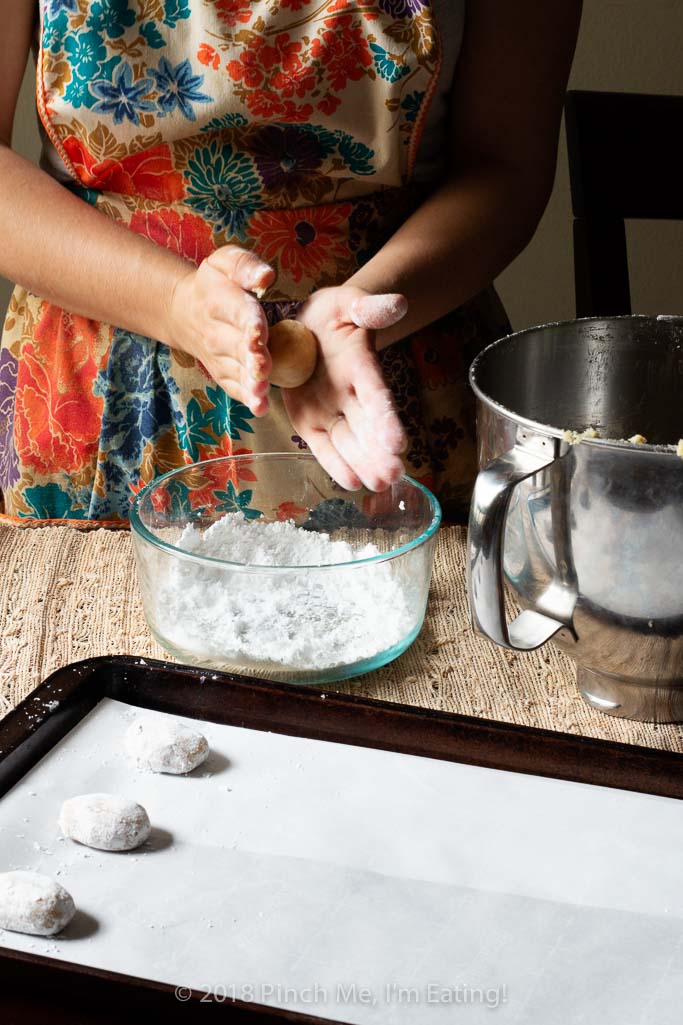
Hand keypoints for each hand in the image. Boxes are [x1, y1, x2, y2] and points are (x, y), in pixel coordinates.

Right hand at [166, 245, 274, 416]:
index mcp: (219, 301)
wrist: (182, 311)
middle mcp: (216, 332)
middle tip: (262, 367)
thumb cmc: (214, 284)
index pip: (237, 312)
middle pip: (235, 347)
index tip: (258, 333)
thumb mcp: (224, 262)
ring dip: (249, 384)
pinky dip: (245, 398)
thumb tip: (266, 276)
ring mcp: (217, 357)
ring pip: (235, 372)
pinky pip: (233, 387)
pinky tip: (259, 408)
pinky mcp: (222, 373)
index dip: (248, 323)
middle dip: (249, 358)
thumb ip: (245, 266)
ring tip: (261, 393)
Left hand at [282, 286, 408, 491]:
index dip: (387, 418)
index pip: (377, 395)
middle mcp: (351, 395)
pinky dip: (337, 465)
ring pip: (350, 443)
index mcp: (361, 366)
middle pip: (368, 427)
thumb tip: (398, 303)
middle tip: (394, 474)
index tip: (399, 442)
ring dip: (364, 464)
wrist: (310, 327)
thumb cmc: (334, 314)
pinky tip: (352, 483)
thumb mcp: (349, 303)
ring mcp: (332, 411)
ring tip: (378, 484)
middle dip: (380, 452)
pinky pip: (324, 447)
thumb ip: (370, 307)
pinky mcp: (310, 422)